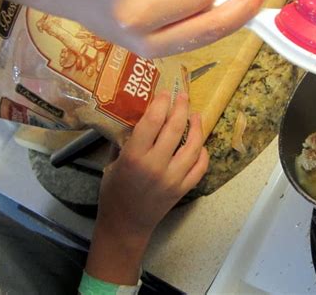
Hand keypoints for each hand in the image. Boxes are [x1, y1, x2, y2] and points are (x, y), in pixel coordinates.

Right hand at [86, 90, 207, 283]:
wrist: (126, 224)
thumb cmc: (114, 192)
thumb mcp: (113, 162)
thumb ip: (127, 140)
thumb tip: (141, 117)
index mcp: (134, 157)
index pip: (152, 121)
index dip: (161, 103)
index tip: (166, 92)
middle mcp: (156, 166)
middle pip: (175, 129)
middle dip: (181, 108)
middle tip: (184, 97)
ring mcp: (173, 178)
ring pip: (193, 146)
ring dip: (197, 128)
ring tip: (196, 116)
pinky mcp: (183, 189)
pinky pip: (200, 167)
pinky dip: (203, 153)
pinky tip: (200, 144)